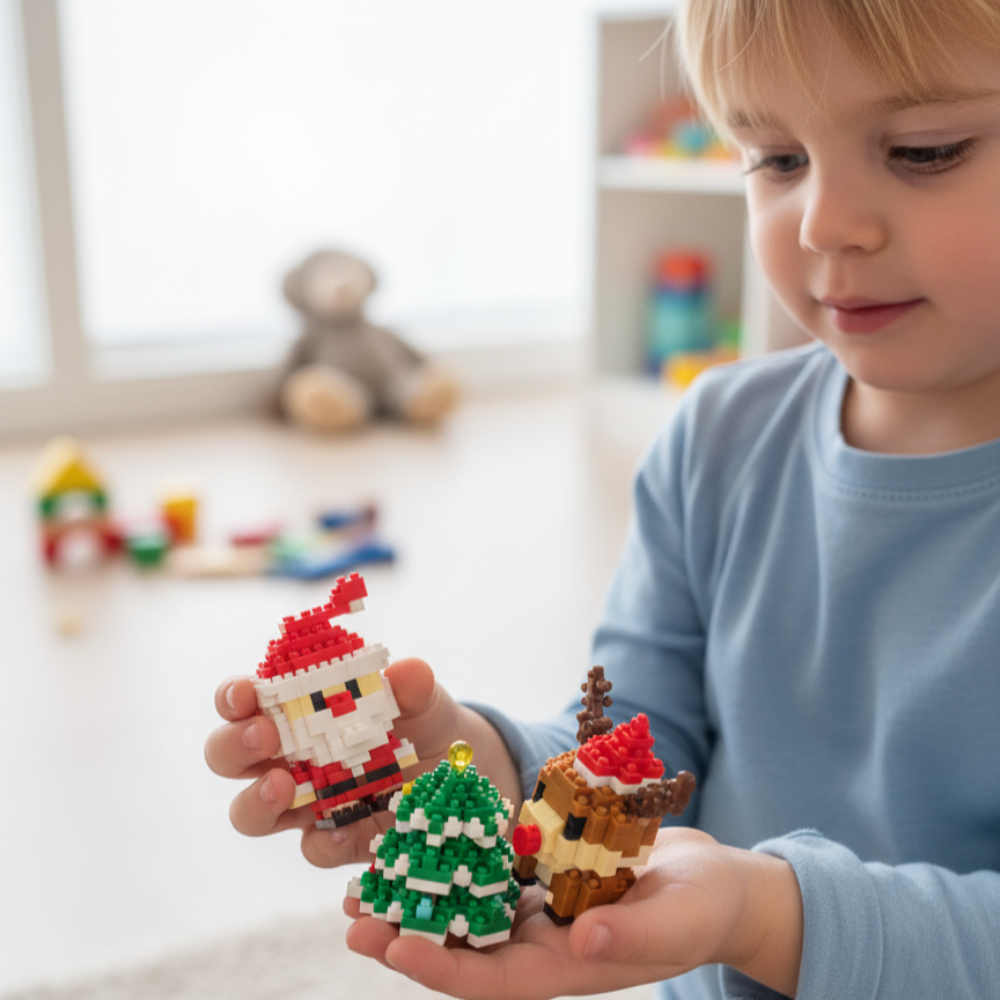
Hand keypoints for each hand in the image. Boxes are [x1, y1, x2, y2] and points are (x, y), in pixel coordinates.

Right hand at [204, 657, 521, 869]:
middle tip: (265, 737)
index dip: (233, 696)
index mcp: (295, 710)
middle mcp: (287, 758)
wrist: (457, 769)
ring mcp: (306, 804)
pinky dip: (326, 842)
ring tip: (284, 788)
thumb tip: (406, 672)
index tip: (246, 693)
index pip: (242, 701)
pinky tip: (348, 830)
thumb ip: (413, 684)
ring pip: (251, 815)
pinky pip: (315, 849)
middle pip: (228, 757)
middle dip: (235, 746)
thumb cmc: (421, 719)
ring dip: (257, 802)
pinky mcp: (338, 839)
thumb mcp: (424, 698)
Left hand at [344, 827, 802, 998]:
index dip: (441, 967)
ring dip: (423, 895)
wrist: (715, 882)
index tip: (393, 948)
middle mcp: (543, 944)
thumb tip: (585, 938)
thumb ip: (634, 932)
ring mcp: (541, 911)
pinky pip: (494, 870)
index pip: (492, 980)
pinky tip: (429, 835)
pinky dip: (461, 858)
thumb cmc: (705, 908)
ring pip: (470, 908)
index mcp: (567, 967)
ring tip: (368, 880)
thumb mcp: (678, 920)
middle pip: (464, 946)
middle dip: (408, 934)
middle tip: (352, 917)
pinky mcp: (545, 875)